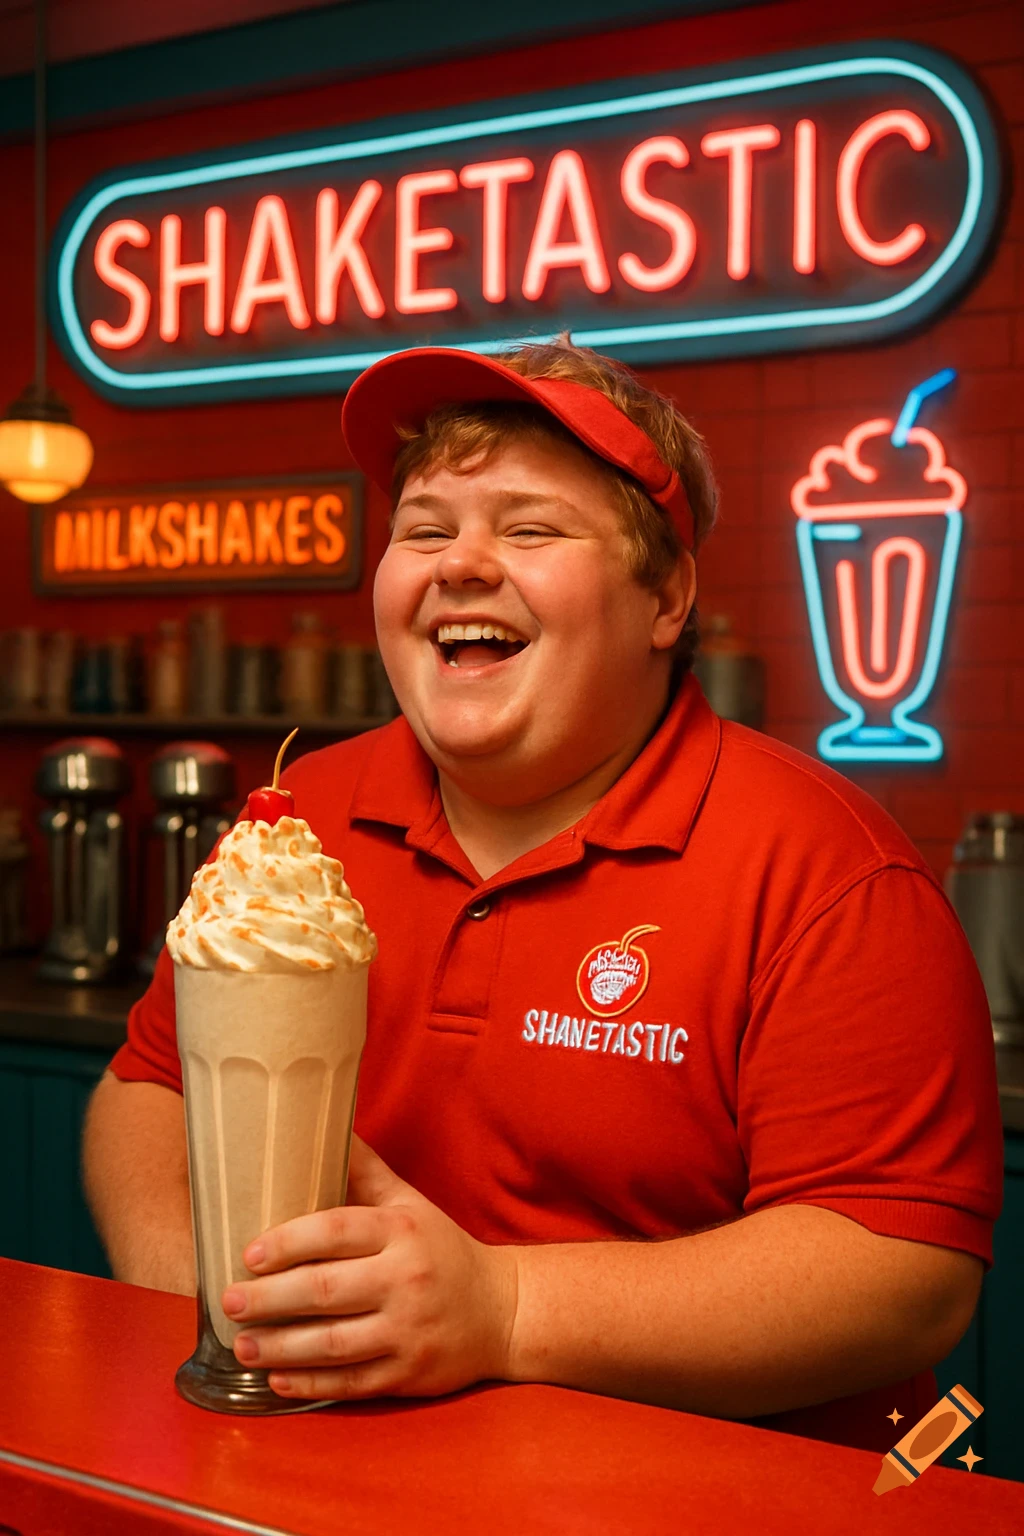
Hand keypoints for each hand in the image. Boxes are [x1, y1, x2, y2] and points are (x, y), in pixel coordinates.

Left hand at [221, 1136, 518, 1401]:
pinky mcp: (408, 1374)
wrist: (503, 1310)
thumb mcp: (409, 1203)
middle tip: (229, 1301)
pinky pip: (351, 1382)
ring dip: (280, 1346)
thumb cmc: (441, 1250)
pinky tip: (276, 1379)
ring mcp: (408, 1330)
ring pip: (333, 1343)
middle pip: (326, 1290)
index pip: (336, 1231)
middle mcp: (405, 1279)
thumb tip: (320, 1121)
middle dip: (270, 1298)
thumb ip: (364, 1171)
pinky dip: (310, 1383)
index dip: (288, 1242)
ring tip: (241, 1345)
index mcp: (401, 1231)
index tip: (248, 1254)